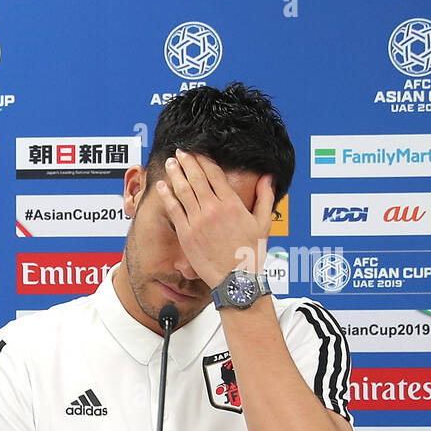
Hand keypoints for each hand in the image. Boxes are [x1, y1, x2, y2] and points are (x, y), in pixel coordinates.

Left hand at [155, 150, 274, 287]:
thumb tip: (268, 177)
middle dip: (187, 162)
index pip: (214, 175)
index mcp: (232, 204)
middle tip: (180, 152)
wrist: (236, 278)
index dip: (204, 161)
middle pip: (196, 178)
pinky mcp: (186, 233)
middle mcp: (213, 209)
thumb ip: (265, 197)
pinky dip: (167, 196)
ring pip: (183, 191)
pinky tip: (162, 186)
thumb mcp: (263, 223)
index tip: (198, 152)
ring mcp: (198, 221)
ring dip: (176, 174)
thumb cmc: (250, 253)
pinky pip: (174, 210)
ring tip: (170, 163)